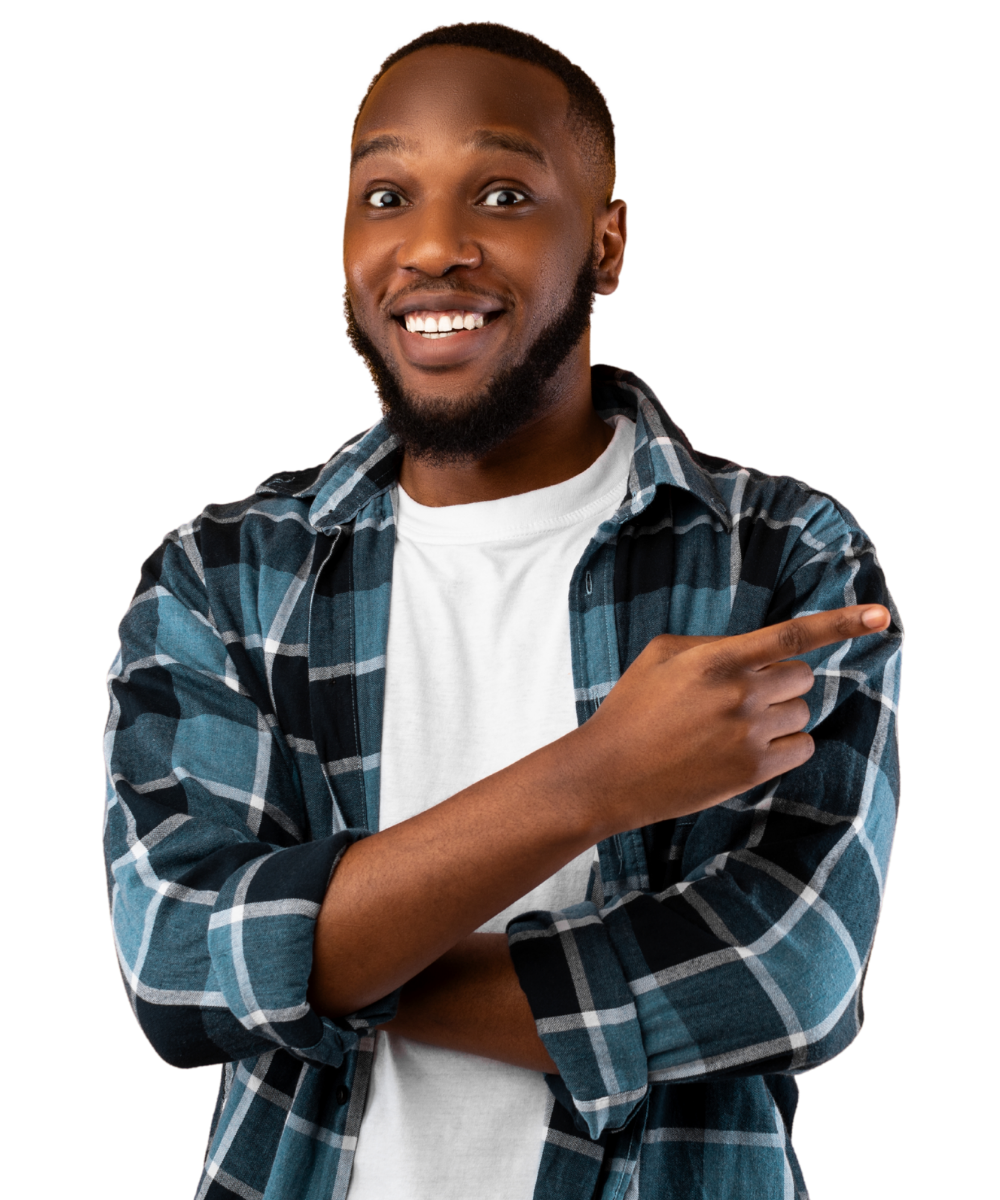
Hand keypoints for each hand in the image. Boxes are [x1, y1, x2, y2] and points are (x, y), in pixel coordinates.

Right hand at [574, 604, 890, 833]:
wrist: (610, 773)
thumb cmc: (631, 708)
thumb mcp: (661, 655)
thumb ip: (712, 644)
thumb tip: (752, 651)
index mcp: (718, 659)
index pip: (792, 635)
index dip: (841, 622)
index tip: (880, 615)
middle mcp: (740, 694)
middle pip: (803, 676)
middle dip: (782, 682)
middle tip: (744, 695)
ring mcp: (750, 734)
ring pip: (802, 712)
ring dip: (781, 714)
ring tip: (735, 726)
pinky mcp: (754, 770)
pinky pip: (802, 748)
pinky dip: (786, 746)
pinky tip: (748, 748)